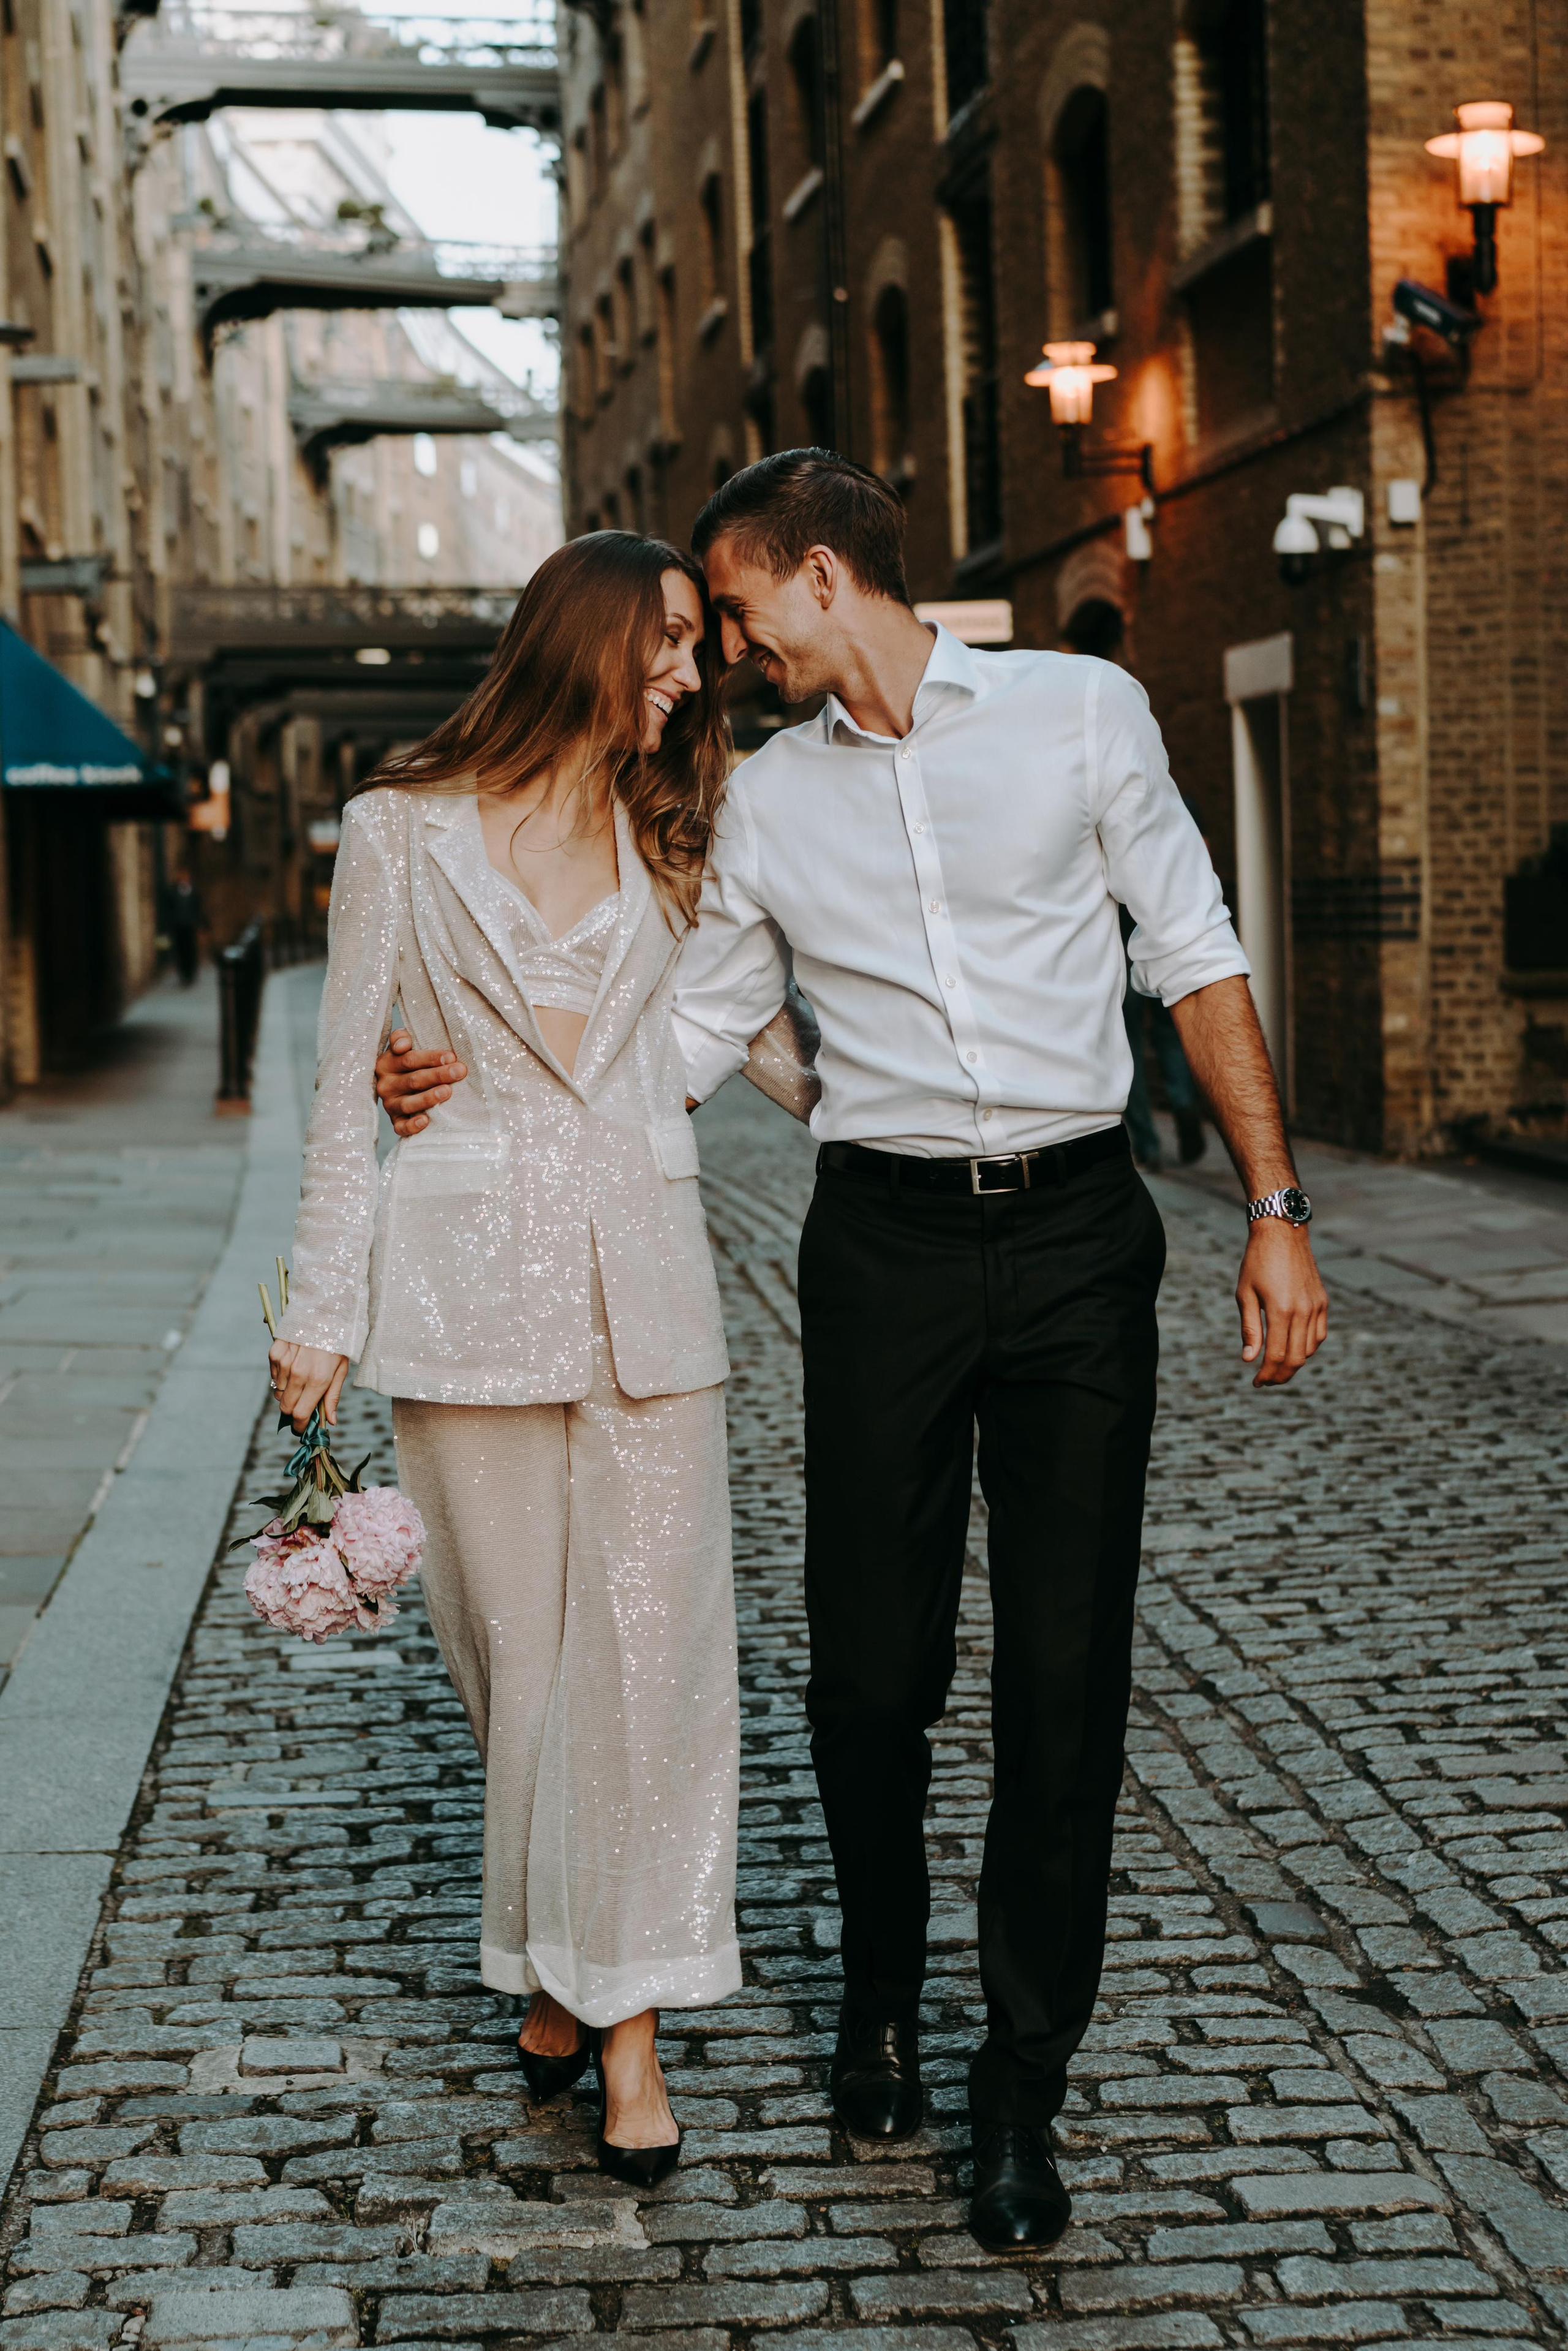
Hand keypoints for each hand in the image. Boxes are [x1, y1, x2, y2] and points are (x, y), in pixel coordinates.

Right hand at [269, 1339, 349, 1433]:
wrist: (323, 1311)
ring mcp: (284, 1364)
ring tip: (301, 1379)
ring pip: (278, 1392)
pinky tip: (294, 1365)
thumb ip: (333, 1397)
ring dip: (287, 1392)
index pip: (300, 1414)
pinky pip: (273, 1376)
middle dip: (293, 1411)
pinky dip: (281, 1377)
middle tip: (302, 1405)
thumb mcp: (341, 1369)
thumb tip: (330, 1421)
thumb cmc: (337, 1342)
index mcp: (318, 1380)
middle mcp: (298, 1374)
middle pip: (285, 1407)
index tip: (302, 1428)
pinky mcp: (274, 1353)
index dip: (299, 1426)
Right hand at [376, 1029, 468, 1136]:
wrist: (397, 1086)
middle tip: (459, 1071)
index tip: (451, 1057)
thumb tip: (403, 1045)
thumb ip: (400, 1038)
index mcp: (386, 1064)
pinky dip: (412, 1125)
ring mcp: (390, 1105)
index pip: (409, 1060)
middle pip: (413, 1080)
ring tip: (447, 1092)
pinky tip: (426, 1121)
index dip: (430, 1058)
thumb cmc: (408, 1064)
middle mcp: (386, 1086)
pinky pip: (401, 1127)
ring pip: (408, 1104)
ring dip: (428, 1098)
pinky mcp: (395, 1122)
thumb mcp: (401, 1047)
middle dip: (438, 1075)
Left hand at [1236, 1219, 1327, 1386]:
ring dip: (1294, 1364)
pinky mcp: (1322, 1301)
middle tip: (1266, 1381)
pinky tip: (1292, 1349)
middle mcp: (1303, 1311)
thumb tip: (1249, 1359)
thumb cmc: (1256, 1262)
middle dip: (1280, 1376)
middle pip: (1295, 1359)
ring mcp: (1316, 1306)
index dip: (1266, 1374)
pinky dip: (1307, 1348)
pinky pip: (1319, 1334)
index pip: (1276, 1356)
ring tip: (1276, 1367)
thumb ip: (1250, 1328)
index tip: (1256, 1382)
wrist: (1281, 1232)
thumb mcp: (1245, 1294)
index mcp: (1281, 1310)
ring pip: (1309, 1349)